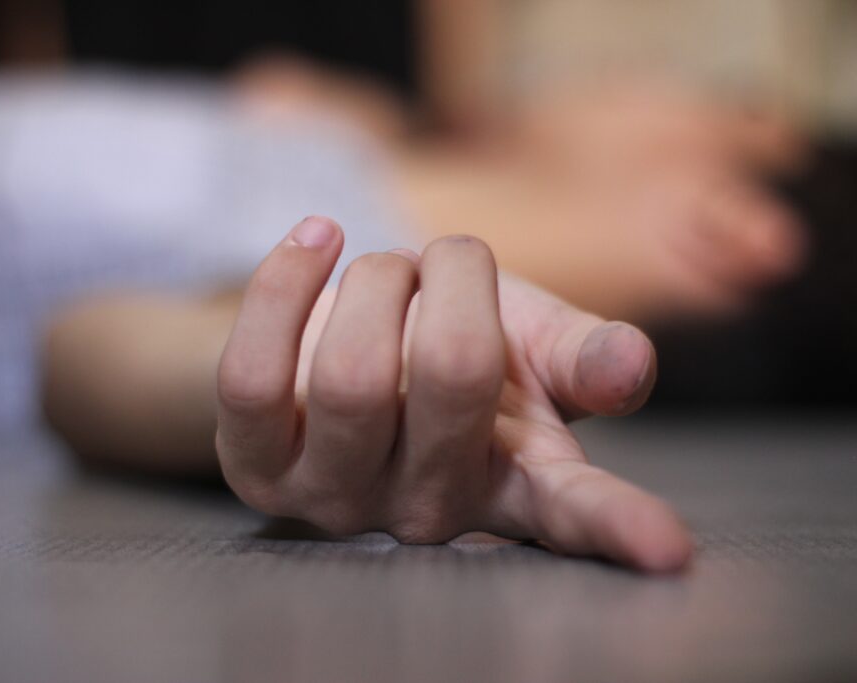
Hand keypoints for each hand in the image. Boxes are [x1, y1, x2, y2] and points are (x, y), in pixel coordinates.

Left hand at [216, 216, 692, 571]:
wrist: (344, 337)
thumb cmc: (451, 344)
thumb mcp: (530, 345)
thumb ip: (582, 355)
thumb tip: (628, 365)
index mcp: (516, 480)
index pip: (573, 512)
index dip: (621, 525)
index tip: (669, 549)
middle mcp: (430, 507)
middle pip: (453, 371)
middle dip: (453, 275)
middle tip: (446, 262)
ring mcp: (336, 497)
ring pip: (351, 374)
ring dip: (375, 280)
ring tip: (382, 277)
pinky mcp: (255, 468)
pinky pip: (252, 373)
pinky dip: (285, 281)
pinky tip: (316, 241)